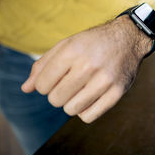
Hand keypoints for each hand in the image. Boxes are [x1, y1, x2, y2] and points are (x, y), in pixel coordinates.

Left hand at [21, 15, 151, 122]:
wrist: (128, 39)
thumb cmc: (92, 43)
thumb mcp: (66, 45)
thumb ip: (43, 66)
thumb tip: (26, 89)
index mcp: (72, 51)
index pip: (43, 85)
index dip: (45, 85)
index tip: (56, 78)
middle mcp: (89, 65)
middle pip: (55, 99)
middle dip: (58, 94)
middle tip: (69, 84)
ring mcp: (105, 79)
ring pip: (71, 110)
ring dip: (71, 103)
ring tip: (80, 90)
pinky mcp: (118, 91)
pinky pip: (89, 116)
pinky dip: (85, 111)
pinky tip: (90, 97)